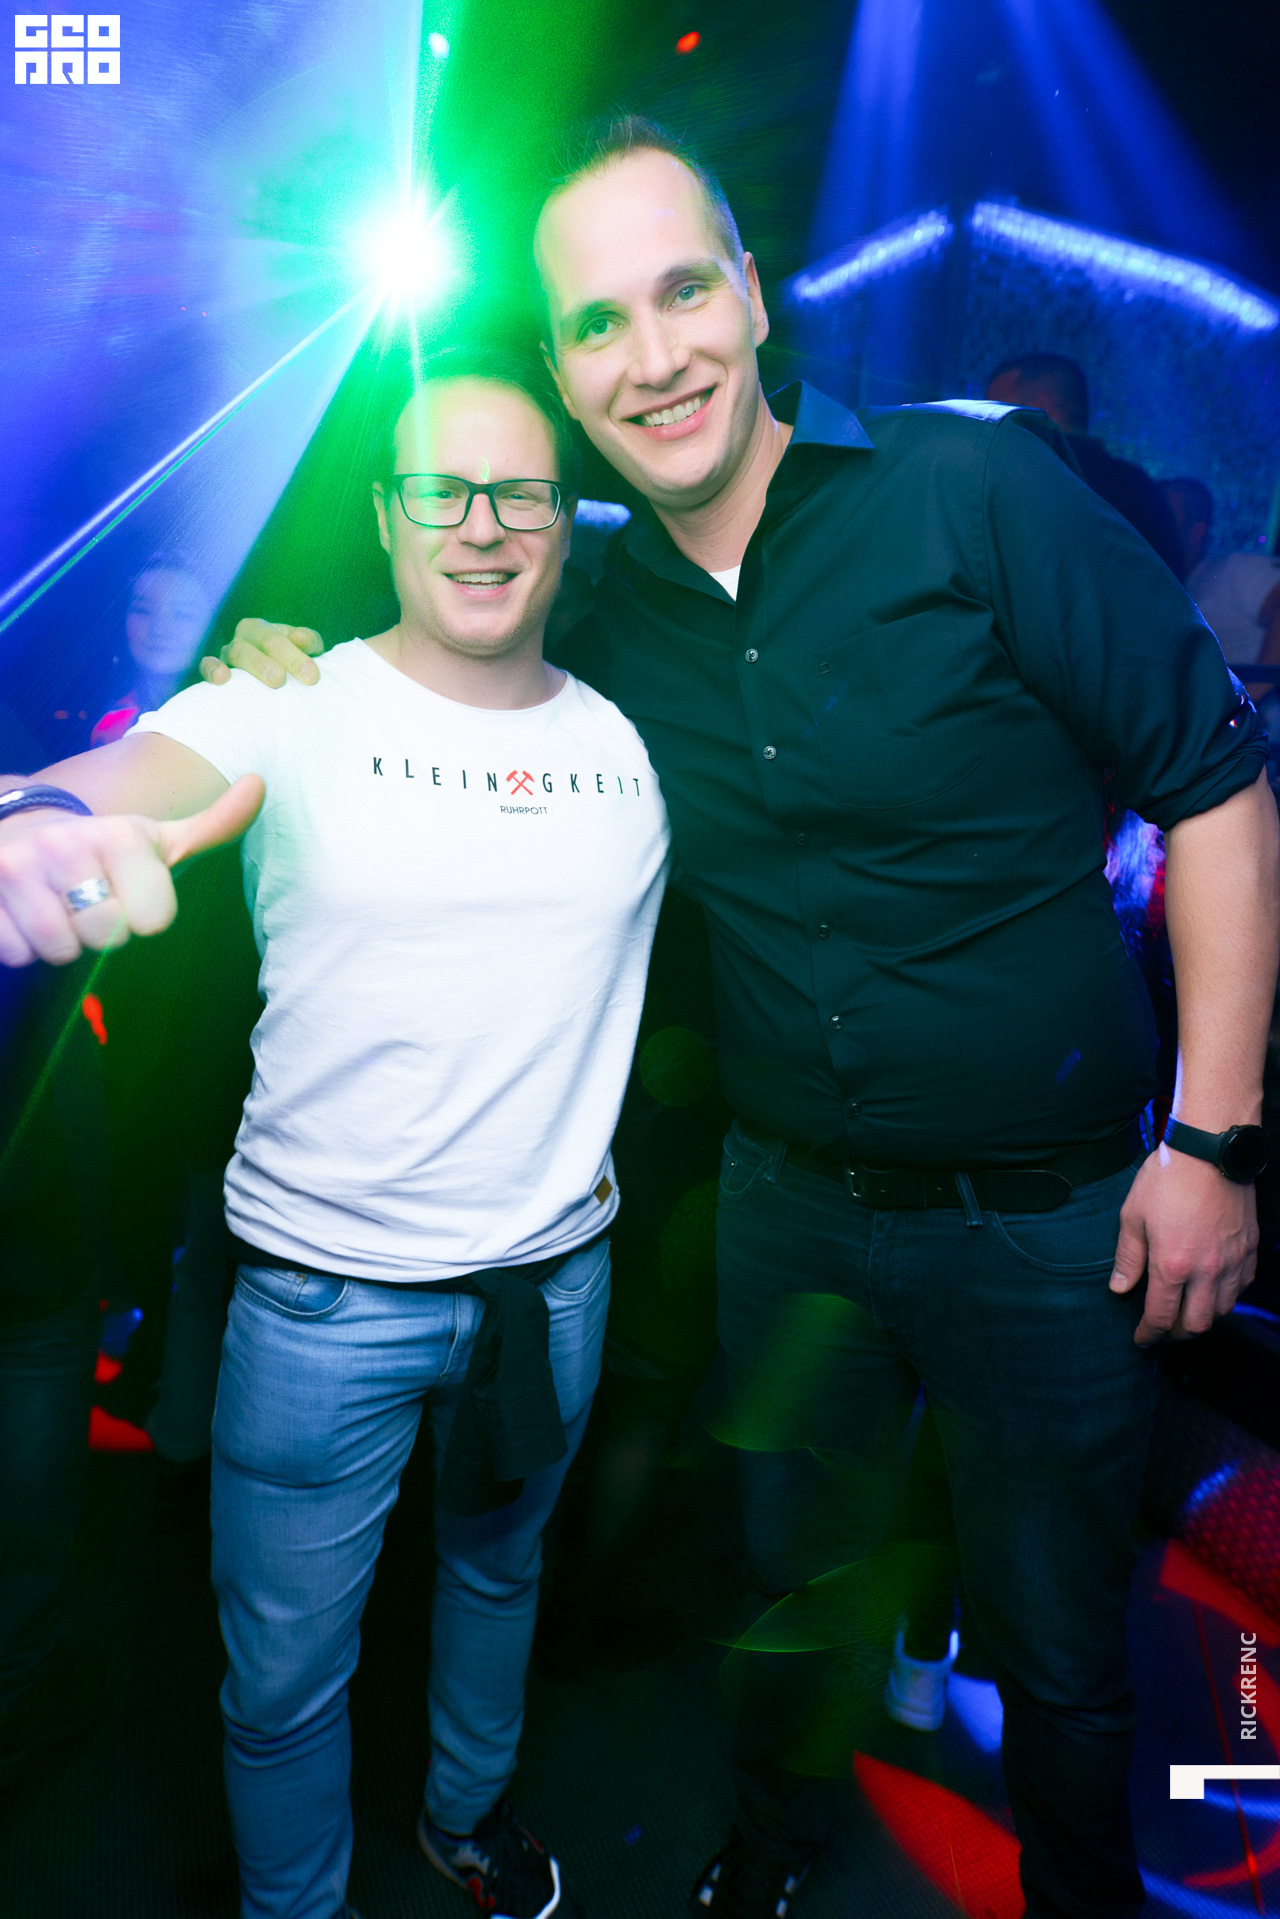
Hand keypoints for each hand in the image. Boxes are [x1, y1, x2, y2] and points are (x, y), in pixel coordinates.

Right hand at [0, 776, 263, 966]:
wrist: (16, 827)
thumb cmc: (100, 845)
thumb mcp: (156, 835)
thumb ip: (212, 825)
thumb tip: (259, 785)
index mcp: (117, 835)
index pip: (153, 921)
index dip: (144, 915)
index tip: (128, 888)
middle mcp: (63, 846)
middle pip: (105, 938)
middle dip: (99, 928)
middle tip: (86, 896)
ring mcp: (14, 871)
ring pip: (57, 949)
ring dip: (59, 938)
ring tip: (54, 901)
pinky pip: (15, 954)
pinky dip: (20, 943)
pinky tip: (22, 911)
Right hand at [200, 618, 322, 688]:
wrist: (272, 682)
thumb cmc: (290, 665)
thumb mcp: (306, 651)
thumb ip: (309, 642)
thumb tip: (300, 638)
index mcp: (263, 629)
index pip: (279, 637)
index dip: (296, 656)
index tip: (312, 677)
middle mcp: (244, 637)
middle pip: (261, 641)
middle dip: (280, 659)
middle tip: (290, 679)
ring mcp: (227, 653)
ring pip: (238, 652)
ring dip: (257, 665)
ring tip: (275, 681)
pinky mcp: (213, 670)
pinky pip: (207, 666)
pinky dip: (212, 669)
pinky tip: (222, 679)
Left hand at [1110, 1145, 1257, 1343]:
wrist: (1209, 1150)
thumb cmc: (1167, 1179)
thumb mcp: (1133, 1216)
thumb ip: (1128, 1257)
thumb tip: (1119, 1287)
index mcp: (1172, 1265)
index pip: (1161, 1316)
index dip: (1148, 1333)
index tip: (1140, 1338)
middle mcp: (1206, 1270)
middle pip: (1196, 1324)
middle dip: (1176, 1334)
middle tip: (1162, 1329)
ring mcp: (1231, 1261)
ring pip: (1222, 1310)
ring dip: (1202, 1318)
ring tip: (1185, 1311)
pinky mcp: (1248, 1249)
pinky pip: (1240, 1287)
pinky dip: (1225, 1297)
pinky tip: (1211, 1289)